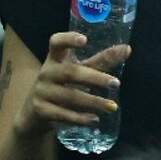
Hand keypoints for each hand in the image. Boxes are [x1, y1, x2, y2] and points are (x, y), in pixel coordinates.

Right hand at [13, 32, 129, 139]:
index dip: (68, 39)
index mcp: (55, 59)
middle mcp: (46, 73)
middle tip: (116, 84)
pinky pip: (62, 114)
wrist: (33, 112)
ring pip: (69, 96)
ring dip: (93, 102)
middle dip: (95, 78)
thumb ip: (101, 61)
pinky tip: (95, 120)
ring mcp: (41, 92)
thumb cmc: (62, 85)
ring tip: (112, 107)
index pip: (56, 43)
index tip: (84, 39)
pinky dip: (80, 118)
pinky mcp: (40, 110)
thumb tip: (127, 49)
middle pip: (70, 72)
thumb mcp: (79, 70)